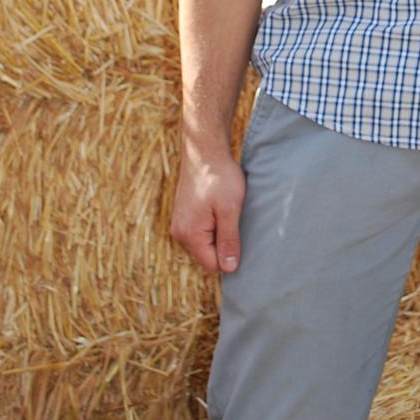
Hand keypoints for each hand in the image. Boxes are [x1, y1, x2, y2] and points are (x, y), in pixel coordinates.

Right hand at [170, 141, 245, 273]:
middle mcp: (180, 233)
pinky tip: (219, 208)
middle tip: (233, 220)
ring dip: (218, 233)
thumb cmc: (219, 177)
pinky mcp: (184, 216)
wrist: (204, 151)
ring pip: (205, 243)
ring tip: (226, 211)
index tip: (239, 234)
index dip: (230, 256)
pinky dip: (212, 225)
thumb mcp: (230, 209)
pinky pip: (201, 232)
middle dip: (223, 244)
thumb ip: (229, 240)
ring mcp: (180, 224)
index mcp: (190, 235)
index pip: (212, 266)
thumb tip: (229, 269)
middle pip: (207, 256)